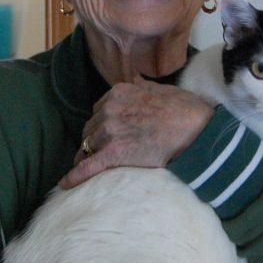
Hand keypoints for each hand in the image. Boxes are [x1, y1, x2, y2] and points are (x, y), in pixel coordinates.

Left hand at [60, 76, 213, 188]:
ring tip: (87, 169)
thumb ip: (141, 85)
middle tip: (99, 154)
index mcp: (118, 93)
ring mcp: (111, 132)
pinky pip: (88, 166)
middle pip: (90, 130)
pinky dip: (75, 176)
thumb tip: (135, 78)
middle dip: (93, 142)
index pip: (98, 111)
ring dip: (88, 158)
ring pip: (88, 148)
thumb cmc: (184, 109)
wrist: (196, 129)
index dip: (101, 125)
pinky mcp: (115, 153)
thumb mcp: (160, 88)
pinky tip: (65, 184)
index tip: (104, 135)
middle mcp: (110, 110)